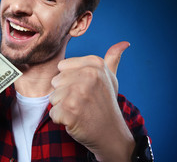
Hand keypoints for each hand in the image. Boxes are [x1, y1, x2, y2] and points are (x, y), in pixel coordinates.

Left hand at [49, 42, 134, 161]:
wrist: (111, 134)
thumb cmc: (105, 103)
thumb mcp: (111, 78)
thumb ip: (112, 58)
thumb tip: (124, 43)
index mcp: (95, 64)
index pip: (62, 67)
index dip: (69, 80)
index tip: (85, 89)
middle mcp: (88, 76)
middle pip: (56, 81)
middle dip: (64, 94)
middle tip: (83, 102)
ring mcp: (79, 93)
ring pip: (53, 97)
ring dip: (63, 107)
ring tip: (80, 111)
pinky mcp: (70, 110)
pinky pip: (53, 112)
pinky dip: (61, 120)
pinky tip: (76, 120)